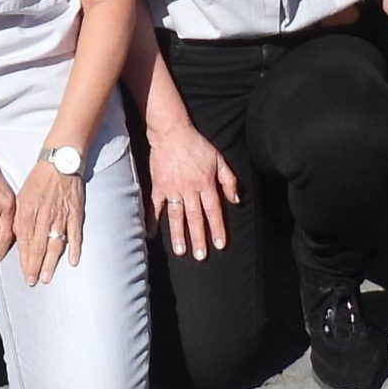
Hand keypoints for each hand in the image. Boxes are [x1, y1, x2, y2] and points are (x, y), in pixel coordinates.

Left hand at [13, 161, 86, 286]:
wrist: (60, 162)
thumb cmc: (39, 179)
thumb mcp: (22, 196)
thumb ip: (20, 218)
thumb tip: (17, 239)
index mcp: (28, 211)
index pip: (25, 241)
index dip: (24, 259)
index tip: (24, 273)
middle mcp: (43, 215)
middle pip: (38, 246)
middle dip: (35, 266)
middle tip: (34, 281)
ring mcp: (61, 215)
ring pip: (55, 243)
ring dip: (51, 262)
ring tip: (48, 277)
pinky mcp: (75, 213)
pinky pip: (75, 234)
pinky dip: (75, 248)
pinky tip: (73, 261)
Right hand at [145, 122, 237, 261]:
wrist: (172, 132)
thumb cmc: (196, 145)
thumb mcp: (219, 159)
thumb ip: (229, 180)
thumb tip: (236, 200)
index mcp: (206, 183)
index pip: (214, 210)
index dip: (217, 228)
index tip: (219, 244)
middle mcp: (190, 189)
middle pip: (196, 217)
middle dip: (199, 238)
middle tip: (200, 256)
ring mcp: (173, 188)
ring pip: (177, 215)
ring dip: (179, 234)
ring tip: (181, 251)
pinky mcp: (159, 185)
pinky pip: (155, 205)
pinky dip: (153, 219)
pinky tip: (151, 233)